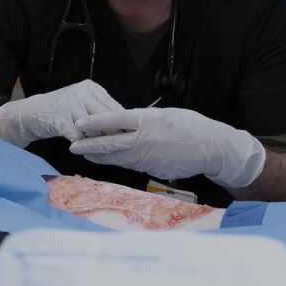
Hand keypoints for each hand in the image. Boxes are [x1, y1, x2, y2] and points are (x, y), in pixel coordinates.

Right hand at [0, 80, 122, 147]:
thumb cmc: (62, 111)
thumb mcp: (83, 103)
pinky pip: (78, 138)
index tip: (129, 136)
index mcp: (91, 88)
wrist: (32, 113)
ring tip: (101, 150)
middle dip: (112, 135)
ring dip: (97, 143)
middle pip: (105, 119)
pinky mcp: (60, 119)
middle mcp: (81, 94)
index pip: (113, 107)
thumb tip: (126, 123)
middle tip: (119, 147)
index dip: (121, 124)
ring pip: (93, 130)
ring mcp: (70, 105)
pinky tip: (84, 150)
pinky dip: (83, 146)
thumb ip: (101, 109)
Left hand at [70, 108, 266, 188]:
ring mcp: (147, 157)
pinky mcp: (152, 170)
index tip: (79, 123)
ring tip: (85, 154)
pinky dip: (118, 163)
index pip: (113, 120)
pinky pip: (131, 166)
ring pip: (117, 158)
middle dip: (88, 146)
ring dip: (99, 157)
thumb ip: (144, 119)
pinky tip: (109, 161)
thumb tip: (127, 122)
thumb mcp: (165, 114)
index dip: (94, 122)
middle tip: (73, 146)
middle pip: (109, 144)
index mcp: (146, 121)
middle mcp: (143, 140)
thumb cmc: (191, 126)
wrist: (212, 149)